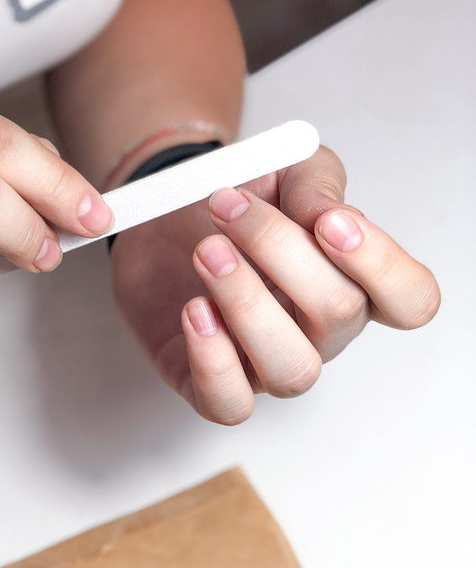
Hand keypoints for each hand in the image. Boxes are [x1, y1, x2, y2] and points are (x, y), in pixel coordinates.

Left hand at [111, 146, 439, 423]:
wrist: (164, 215)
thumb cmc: (235, 202)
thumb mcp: (282, 171)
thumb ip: (315, 187)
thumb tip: (330, 218)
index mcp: (348, 279)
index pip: (409, 299)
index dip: (381, 265)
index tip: (328, 222)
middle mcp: (316, 329)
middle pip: (338, 315)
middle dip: (278, 248)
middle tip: (225, 207)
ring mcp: (264, 359)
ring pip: (292, 370)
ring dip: (247, 304)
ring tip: (206, 252)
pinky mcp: (207, 378)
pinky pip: (229, 402)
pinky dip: (213, 360)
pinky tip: (194, 309)